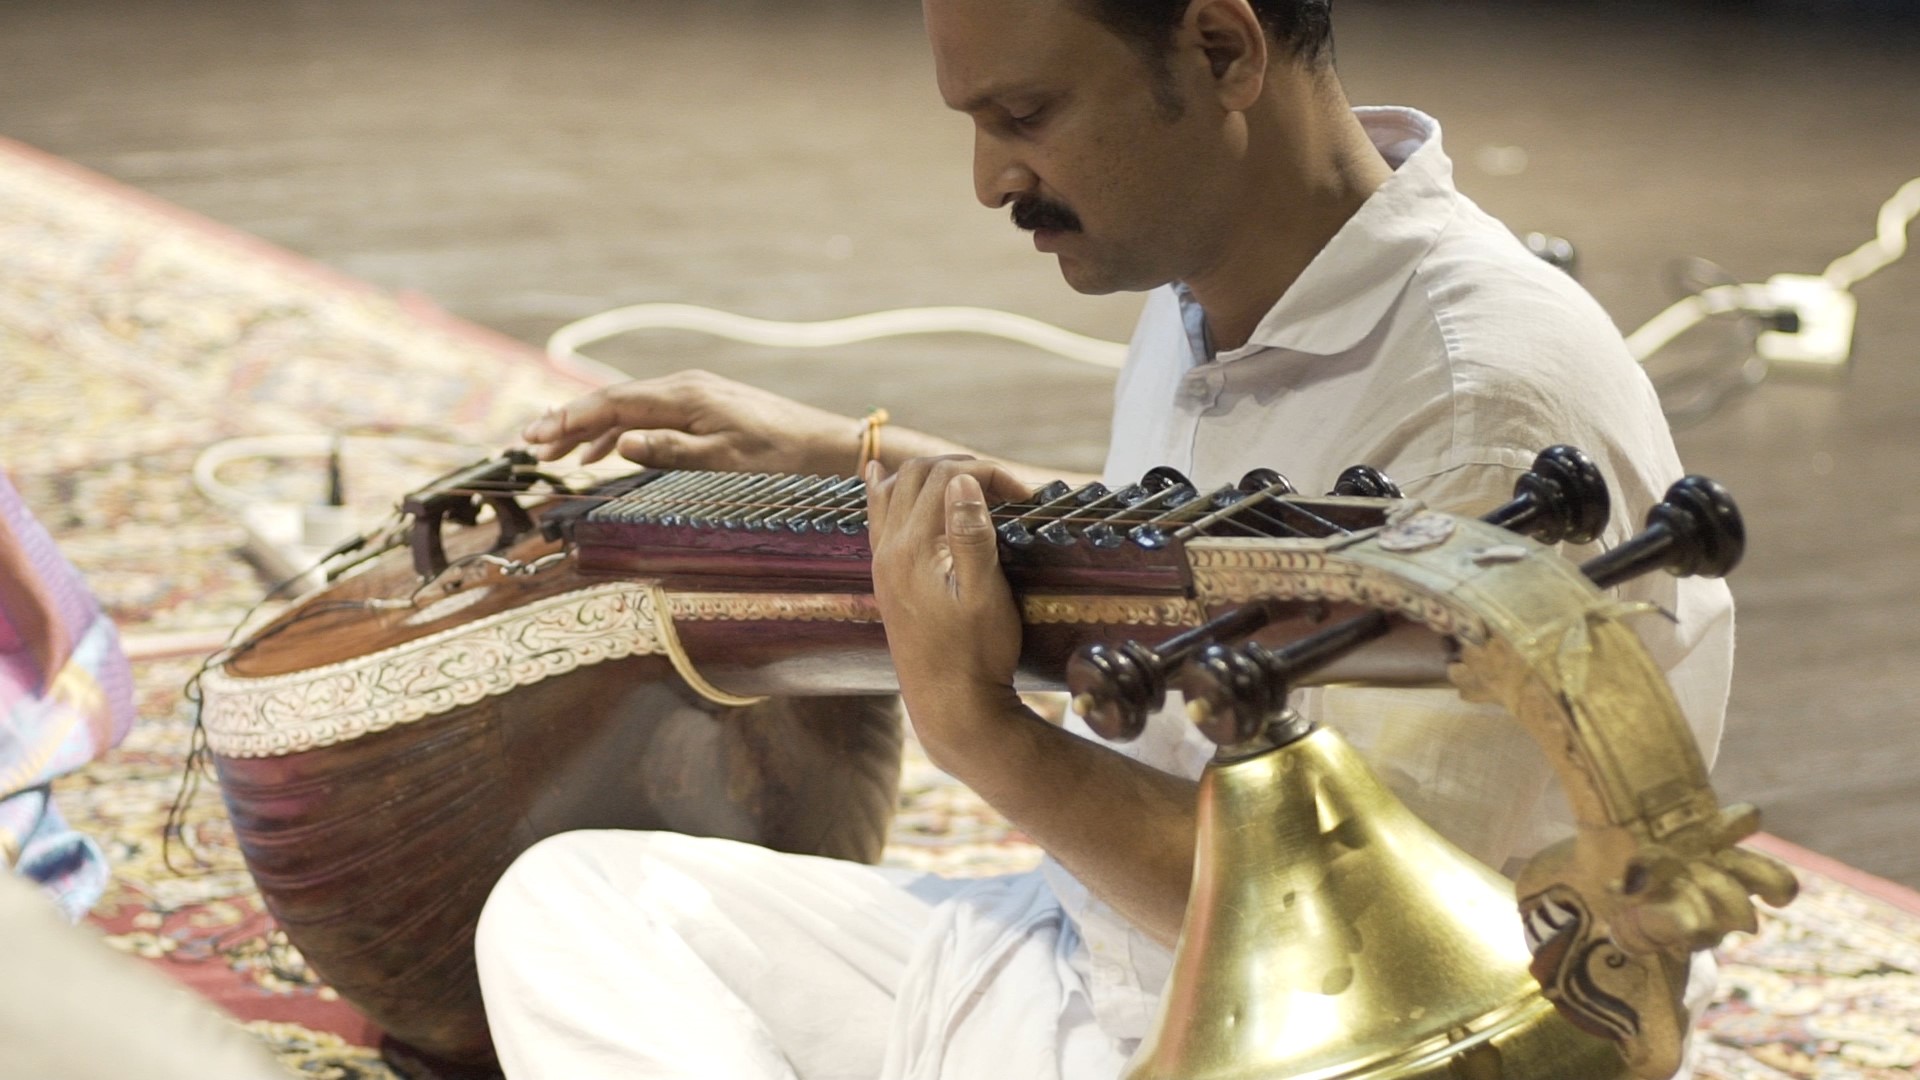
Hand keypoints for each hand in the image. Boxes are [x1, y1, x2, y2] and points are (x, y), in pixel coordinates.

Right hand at [522, 370, 861, 474]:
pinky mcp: (703, 405)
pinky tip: (602, 453)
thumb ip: (669, 450)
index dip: (570, 420)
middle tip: (531, 445)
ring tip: (557, 456)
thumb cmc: (779, 457)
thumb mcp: (723, 461)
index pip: (612, 404)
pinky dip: (620, 432)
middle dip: (569, 422)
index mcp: (685, 396)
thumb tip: (618, 443)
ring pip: (628, 408)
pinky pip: (649, 415)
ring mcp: (693, 394)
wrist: (824, 444)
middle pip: (613, 401)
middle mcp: (684, 386)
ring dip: (591, 430)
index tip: (535, 437)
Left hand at [865, 457, 1031, 748]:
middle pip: (917, 474)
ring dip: (929, 475)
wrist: (950, 706)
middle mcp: (888, 548)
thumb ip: (972, 534)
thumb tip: (963, 479)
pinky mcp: (885, 577)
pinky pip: (877, 516)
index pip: (947, 479)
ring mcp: (882, 562)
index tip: (1025, 495)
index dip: (990, 474)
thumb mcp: (985, 594)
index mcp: (913, 547)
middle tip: (1003, 488)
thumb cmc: (976, 653)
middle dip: (962, 468)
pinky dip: (883, 489)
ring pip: (893, 490)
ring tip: (965, 480)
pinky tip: (878, 474)